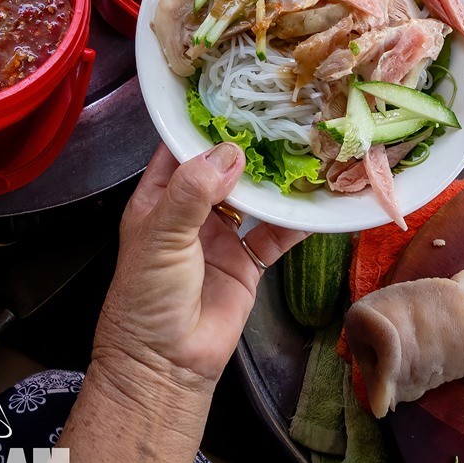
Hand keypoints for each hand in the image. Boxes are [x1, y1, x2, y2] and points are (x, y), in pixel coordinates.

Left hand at [92, 143, 307, 398]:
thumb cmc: (147, 297)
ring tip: (304, 151)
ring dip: (276, 180)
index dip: (206, 125)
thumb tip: (230, 154)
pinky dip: (296, 220)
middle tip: (282, 118)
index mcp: (161, 198)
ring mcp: (223, 235)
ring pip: (254, 198)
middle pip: (224, 169)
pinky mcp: (249, 261)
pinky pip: (276, 234)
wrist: (166, 365)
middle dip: (250, 147)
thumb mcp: (161, 236)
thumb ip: (193, 192)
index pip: (182, 149)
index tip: (237, 98)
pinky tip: (316, 202)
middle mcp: (193, 211)